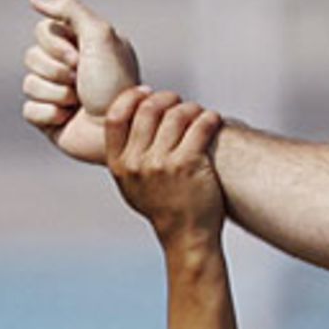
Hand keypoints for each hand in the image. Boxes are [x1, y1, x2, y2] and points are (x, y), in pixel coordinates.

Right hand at [22, 0, 139, 163]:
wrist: (122, 131)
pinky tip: (70, 119)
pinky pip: (30, 110)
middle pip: (32, 56)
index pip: (43, 31)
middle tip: (82, 82)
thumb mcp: (101, 36)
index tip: (81, 58)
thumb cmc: (117, 86)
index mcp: (82, 48)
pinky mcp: (51, 120)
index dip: (56, 45)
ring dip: (57, 93)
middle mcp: (70, 69)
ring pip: (30, 83)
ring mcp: (59, 95)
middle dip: (57, 70)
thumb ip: (71, 9)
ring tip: (80, 102)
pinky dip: (50, 114)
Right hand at [105, 87, 225, 245]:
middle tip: (178, 100)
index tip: (146, 92)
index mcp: (119, 165)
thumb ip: (127, 157)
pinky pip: (199, 127)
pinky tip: (213, 118)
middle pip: (147, 110)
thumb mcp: (132, 186)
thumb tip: (132, 120)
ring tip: (198, 111)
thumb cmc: (164, 210)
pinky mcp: (189, 165)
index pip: (115, 117)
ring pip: (175, 115)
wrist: (187, 237)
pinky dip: (208, 117)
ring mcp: (163, 163)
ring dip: (189, 107)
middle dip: (165, 99)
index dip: (131, 97)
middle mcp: (137, 163)